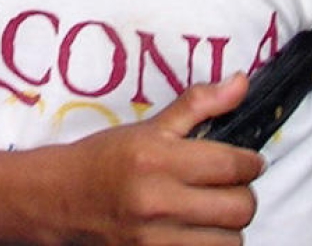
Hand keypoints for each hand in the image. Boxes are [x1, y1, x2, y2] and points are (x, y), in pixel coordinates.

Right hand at [43, 73, 263, 244]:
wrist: (60, 200)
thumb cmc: (106, 159)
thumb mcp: (149, 126)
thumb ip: (199, 104)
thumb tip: (240, 83)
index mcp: (159, 160)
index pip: (231, 165)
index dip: (250, 162)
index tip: (249, 160)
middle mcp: (159, 203)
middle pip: (240, 208)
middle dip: (243, 194)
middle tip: (231, 185)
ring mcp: (156, 241)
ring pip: (231, 242)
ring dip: (229, 225)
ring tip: (212, 209)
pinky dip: (210, 245)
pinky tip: (197, 229)